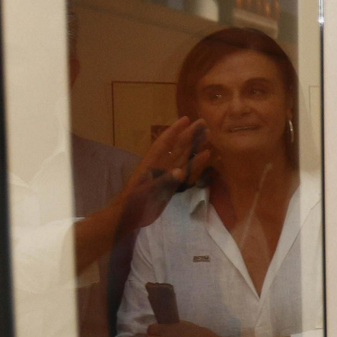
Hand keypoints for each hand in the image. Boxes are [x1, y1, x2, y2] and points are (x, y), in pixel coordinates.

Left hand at [115, 117, 212, 231]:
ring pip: (183, 157)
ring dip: (195, 146)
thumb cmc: (133, 202)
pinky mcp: (171, 185)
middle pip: (177, 146)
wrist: (128, 216)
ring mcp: (166, 174)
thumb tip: (181, 171)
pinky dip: (195, 164)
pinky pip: (186, 171)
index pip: (165, 143)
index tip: (187, 119)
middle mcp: (161, 165)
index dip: (175, 131)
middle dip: (189, 134)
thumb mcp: (145, 191)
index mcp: (151, 163)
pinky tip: (205, 157)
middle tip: (204, 123)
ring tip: (208, 136)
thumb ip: (162, 181)